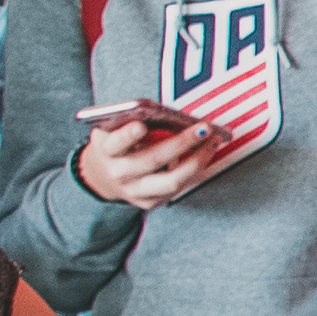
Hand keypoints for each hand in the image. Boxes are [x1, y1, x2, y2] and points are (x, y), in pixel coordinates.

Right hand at [74, 105, 260, 207]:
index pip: (116, 143)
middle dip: (181, 143)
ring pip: (171, 180)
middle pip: (152, 160)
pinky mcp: (150, 201)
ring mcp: (135, 191)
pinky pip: (178, 188)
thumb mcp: (115, 129)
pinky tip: (206, 155)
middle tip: (203, 129)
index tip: (140, 126)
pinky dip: (195, 171)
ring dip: (197, 160)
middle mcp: (120, 173)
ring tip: (213, 142)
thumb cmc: (117, 144)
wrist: (103, 177)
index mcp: (107, 150)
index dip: (127, 136)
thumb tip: (171, 114)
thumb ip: (134, 121)